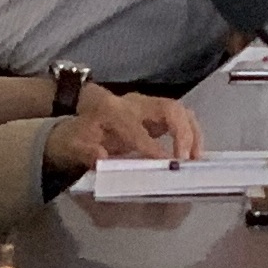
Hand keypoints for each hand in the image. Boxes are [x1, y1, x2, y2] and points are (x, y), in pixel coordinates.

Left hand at [44, 85, 201, 172]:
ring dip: (193, 134)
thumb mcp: (71, 146)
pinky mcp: (158, 115)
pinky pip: (182, 118)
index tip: (165, 163)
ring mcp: (149, 106)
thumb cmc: (76, 138)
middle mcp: (135, 104)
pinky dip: (192, 134)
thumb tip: (101, 157)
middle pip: (169, 109)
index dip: (151, 145)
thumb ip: (84, 151)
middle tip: (187, 159)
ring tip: (195, 158)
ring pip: (181, 111)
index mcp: (112, 110)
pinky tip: (193, 154)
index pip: (136, 127)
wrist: (78, 126)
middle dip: (183, 133)